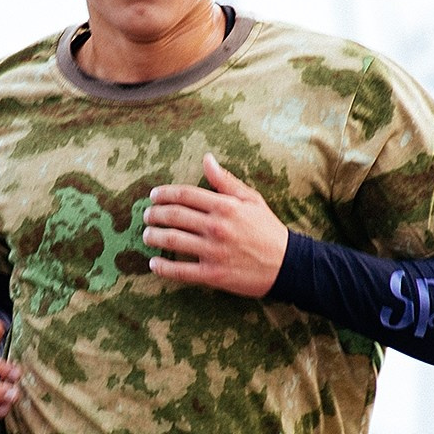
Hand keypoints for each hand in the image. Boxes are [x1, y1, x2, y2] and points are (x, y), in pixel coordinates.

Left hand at [144, 155, 289, 297]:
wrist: (287, 265)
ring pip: (172, 241)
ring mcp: (213, 251)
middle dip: (154, 214)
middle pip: (174, 216)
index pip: (185, 194)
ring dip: (153, 237)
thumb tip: (207, 158)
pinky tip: (154, 264)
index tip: (154, 195)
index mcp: (225, 206)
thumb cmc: (267, 229)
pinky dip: (163, 268)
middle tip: (146, 216)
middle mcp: (216, 227)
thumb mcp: (251, 199)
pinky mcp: (213, 275)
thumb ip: (225, 180)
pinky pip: (180, 271)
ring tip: (146, 236)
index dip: (164, 193)